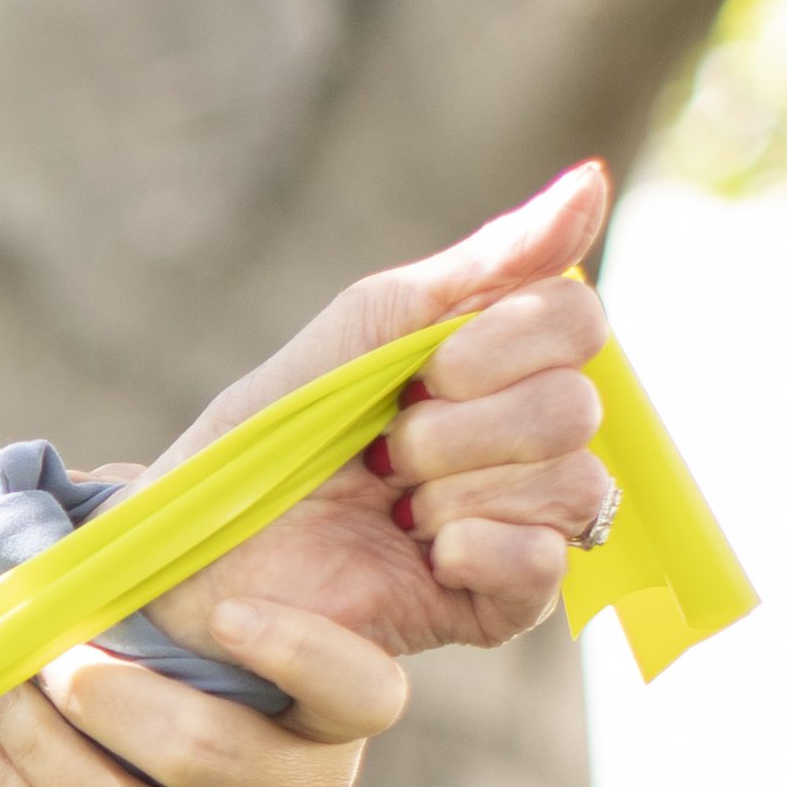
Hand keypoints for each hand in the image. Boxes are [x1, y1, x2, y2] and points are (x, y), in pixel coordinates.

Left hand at [0, 599, 400, 786]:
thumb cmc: (194, 775)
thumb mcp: (217, 706)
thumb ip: (183, 644)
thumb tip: (83, 559)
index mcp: (333, 730)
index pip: (360, 690)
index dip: (301, 650)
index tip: (225, 614)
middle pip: (204, 750)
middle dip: (102, 697)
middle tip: (41, 659)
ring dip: (44, 755)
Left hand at [131, 166, 621, 666]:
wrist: (194, 539)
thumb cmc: (270, 431)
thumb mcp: (367, 329)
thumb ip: (485, 264)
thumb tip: (593, 181)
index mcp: (500, 368)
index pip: (578, 322)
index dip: (507, 342)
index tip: (423, 368)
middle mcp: (522, 444)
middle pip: (577, 408)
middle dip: (466, 424)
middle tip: (387, 448)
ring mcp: (515, 525)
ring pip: (572, 486)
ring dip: (462, 485)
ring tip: (393, 502)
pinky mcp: (493, 605)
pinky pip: (547, 568)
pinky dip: (479, 547)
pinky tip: (423, 546)